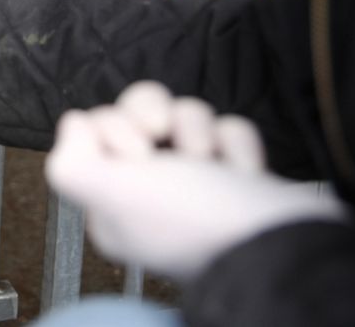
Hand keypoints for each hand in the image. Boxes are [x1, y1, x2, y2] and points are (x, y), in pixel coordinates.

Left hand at [45, 82, 345, 281]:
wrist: (283, 242)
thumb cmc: (195, 220)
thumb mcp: (111, 193)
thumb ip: (71, 162)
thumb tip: (74, 126)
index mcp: (112, 205)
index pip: (92, 131)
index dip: (114, 126)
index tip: (136, 154)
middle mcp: (149, 194)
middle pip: (137, 113)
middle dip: (158, 116)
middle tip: (168, 142)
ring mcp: (196, 183)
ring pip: (183, 115)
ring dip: (200, 130)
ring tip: (211, 163)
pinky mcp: (237, 174)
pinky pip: (226, 129)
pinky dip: (237, 144)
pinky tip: (243, 172)